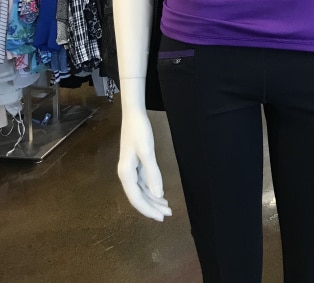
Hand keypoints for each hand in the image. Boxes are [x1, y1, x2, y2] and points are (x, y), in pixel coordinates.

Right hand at [118, 101, 171, 220]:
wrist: (133, 114)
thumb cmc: (139, 131)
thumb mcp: (147, 151)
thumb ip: (152, 174)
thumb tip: (157, 195)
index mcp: (126, 174)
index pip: (137, 199)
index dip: (148, 210)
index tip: (161, 218)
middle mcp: (126, 174)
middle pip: (139, 197)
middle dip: (152, 207)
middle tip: (168, 214)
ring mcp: (130, 169)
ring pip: (141, 190)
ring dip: (153, 199)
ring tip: (166, 206)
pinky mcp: (135, 164)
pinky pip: (143, 183)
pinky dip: (151, 189)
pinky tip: (159, 193)